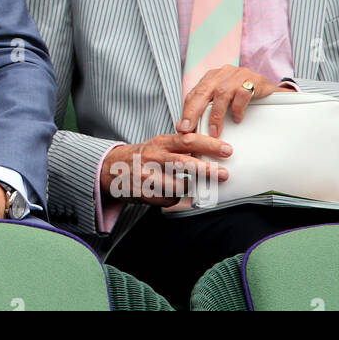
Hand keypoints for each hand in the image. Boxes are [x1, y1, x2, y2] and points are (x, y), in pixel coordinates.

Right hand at [101, 135, 231, 206]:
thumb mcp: (159, 145)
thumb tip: (211, 152)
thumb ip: (180, 147)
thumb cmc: (143, 156)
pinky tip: (171, 193)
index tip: (227, 150)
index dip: (209, 144)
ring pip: (178, 186)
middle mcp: (153, 157)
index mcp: (161, 142)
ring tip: (193, 186)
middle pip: (184, 163)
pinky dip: (175, 199)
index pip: (188, 139)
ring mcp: (147, 176)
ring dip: (190, 188)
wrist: (111, 168)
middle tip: (223, 174)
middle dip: (206, 169)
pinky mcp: (142, 192)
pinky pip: (168, 200)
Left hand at [177, 65, 292, 138]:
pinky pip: (243, 93)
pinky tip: (238, 119)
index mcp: (212, 77)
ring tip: (215, 131)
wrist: (273, 93)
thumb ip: (207, 110)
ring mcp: (239, 74)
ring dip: (216, 114)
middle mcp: (223, 73)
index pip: (194, 93)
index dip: (187, 110)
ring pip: (222, 93)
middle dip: (194, 111)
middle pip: (204, 91)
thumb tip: (188, 129)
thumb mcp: (224, 102)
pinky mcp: (254, 79)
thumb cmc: (244, 98)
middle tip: (189, 129)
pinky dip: (237, 108)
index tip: (182, 127)